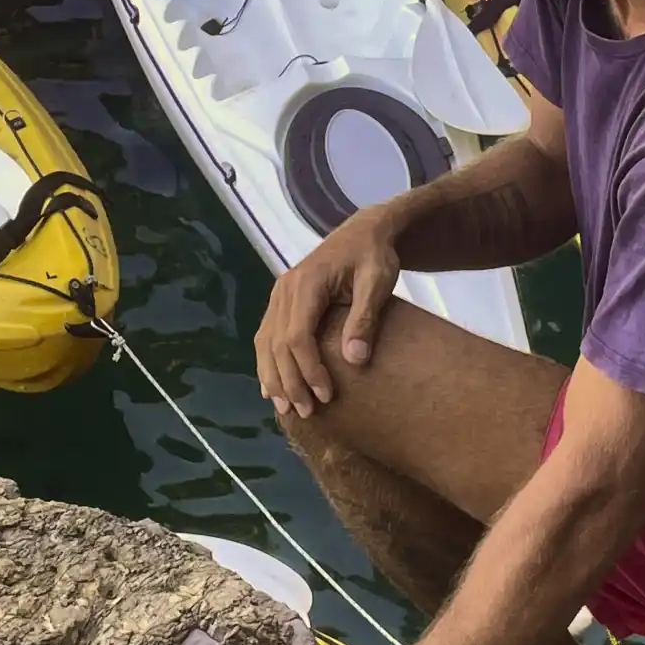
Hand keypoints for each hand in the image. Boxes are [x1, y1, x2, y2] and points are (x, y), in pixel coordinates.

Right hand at [256, 205, 400, 415]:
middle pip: (278, 344)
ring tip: (286, 408)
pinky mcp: (282, 299)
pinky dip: (267, 362)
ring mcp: (280, 293)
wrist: (365, 231)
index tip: (325, 396)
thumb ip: (364, 318)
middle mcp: (285, 289)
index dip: (309, 370)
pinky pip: (267, 334)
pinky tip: (271, 386)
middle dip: (290, 381)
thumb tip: (355, 360)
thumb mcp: (378, 282)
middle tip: (307, 412)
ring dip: (274, 377)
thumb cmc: (375, 256)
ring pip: (266, 342)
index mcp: (307, 283)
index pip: (299, 336)